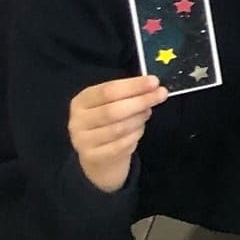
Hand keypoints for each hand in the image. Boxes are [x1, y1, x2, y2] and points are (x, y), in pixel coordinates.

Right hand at [68, 74, 165, 192]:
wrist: (98, 156)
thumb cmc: (108, 122)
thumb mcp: (112, 103)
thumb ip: (129, 93)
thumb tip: (154, 87)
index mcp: (81, 101)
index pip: (108, 90)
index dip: (133, 86)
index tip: (154, 82)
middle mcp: (78, 121)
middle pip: (113, 110)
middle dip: (141, 101)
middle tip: (161, 94)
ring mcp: (83, 141)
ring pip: (119, 128)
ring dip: (139, 119)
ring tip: (147, 113)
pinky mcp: (93, 157)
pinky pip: (122, 145)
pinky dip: (136, 135)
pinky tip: (139, 129)